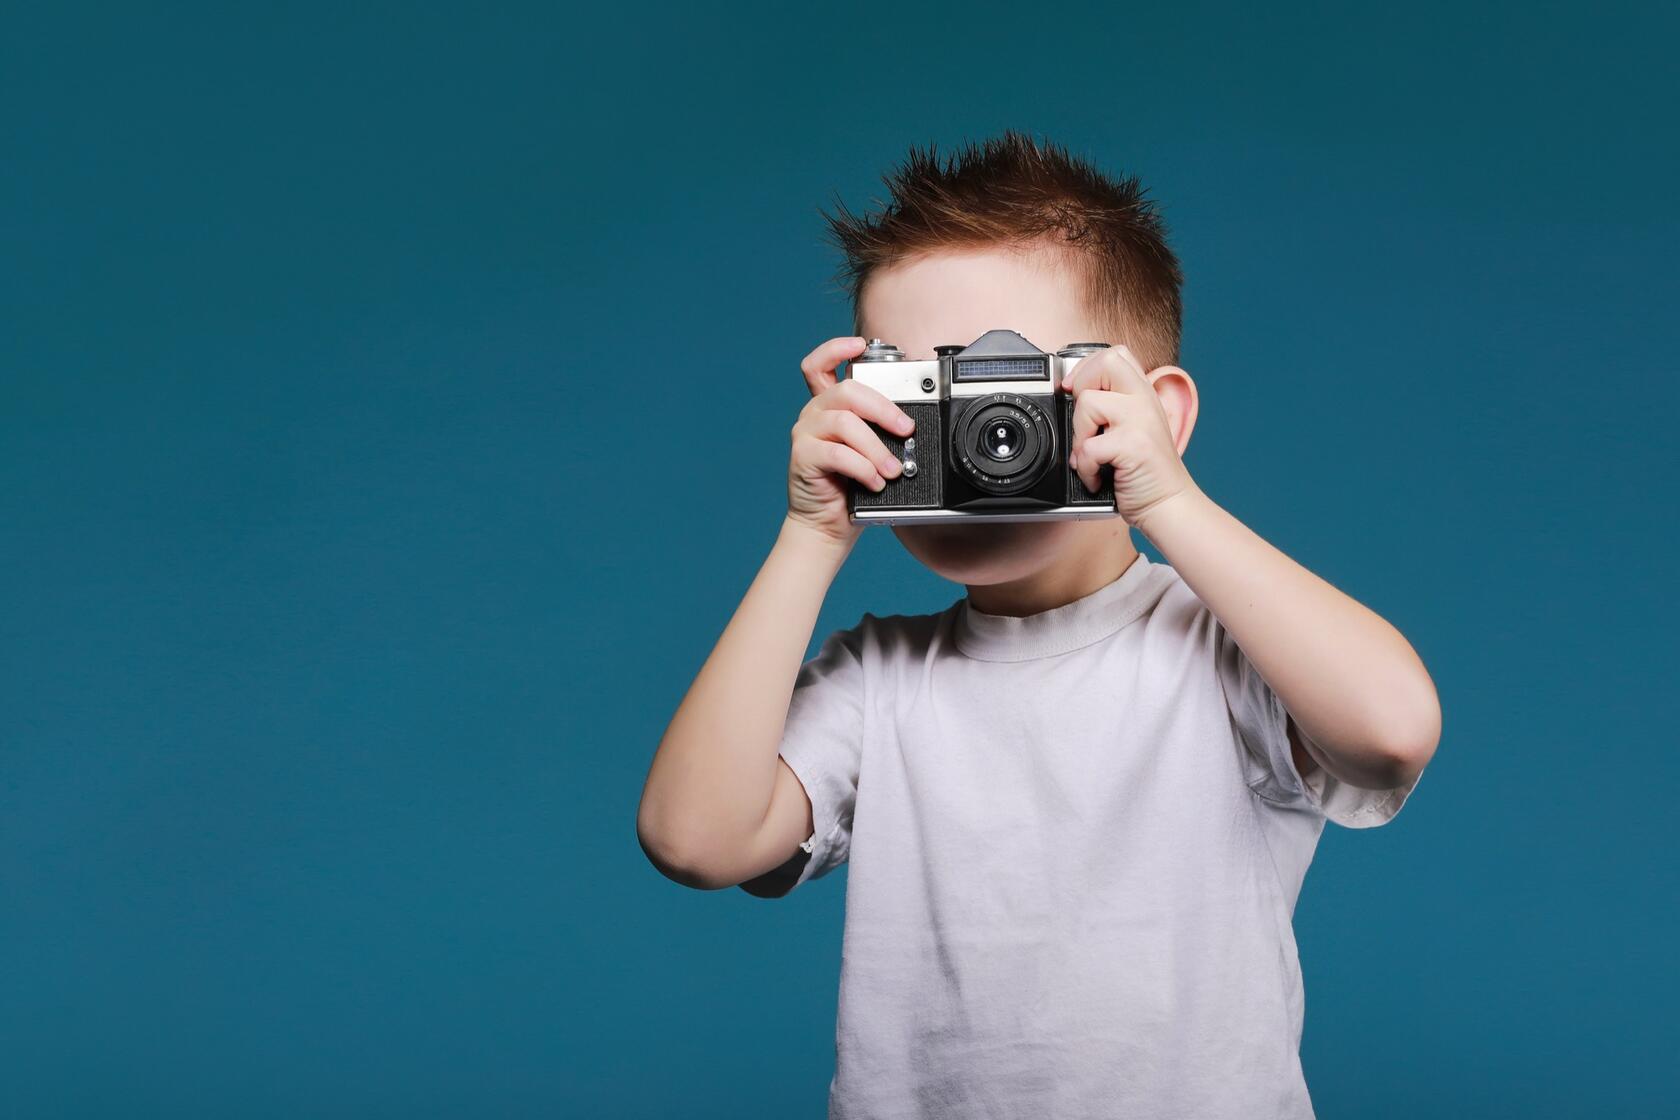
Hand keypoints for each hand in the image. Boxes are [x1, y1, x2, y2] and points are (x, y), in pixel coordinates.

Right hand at [786, 336, 916, 548]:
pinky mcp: (802, 457)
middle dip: (884, 409)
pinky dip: (863, 468)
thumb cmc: (852, 487)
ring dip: (876, 448)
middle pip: (847, 391)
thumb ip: (880, 430)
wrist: (828, 526)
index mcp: (829, 406)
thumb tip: (911, 423)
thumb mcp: (870, 451)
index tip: (860, 345)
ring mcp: (805, 434)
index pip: (821, 364)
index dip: (836, 348)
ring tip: (892, 470)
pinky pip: (837, 453)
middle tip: (906, 430)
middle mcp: (814, 414)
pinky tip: (874, 482)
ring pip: (845, 423)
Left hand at [1062, 344, 1198, 534]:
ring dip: (1079, 437)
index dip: (1088, 368)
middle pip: (1105, 363)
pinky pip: (1088, 447)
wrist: (1168, 505)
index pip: (1115, 355)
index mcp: (1144, 394)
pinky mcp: (1133, 445)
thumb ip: (1113, 409)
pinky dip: (1085, 469)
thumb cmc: (1145, 473)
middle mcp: (1145, 401)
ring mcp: (1141, 421)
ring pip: (1088, 403)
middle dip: (1082, 390)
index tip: (1076, 390)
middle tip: (1086, 421)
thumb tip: (1072, 396)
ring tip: (1092, 458)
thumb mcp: (1134, 429)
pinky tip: (1097, 478)